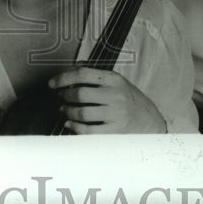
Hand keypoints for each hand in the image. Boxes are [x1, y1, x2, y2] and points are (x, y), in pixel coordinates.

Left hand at [48, 66, 167, 133]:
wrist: (150, 120)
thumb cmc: (129, 99)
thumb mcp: (117, 82)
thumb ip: (96, 77)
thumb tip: (69, 72)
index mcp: (114, 79)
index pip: (82, 74)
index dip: (63, 78)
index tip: (52, 83)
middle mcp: (115, 95)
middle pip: (80, 94)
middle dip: (64, 96)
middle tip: (60, 98)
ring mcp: (116, 114)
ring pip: (82, 113)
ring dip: (67, 112)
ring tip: (63, 110)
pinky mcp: (115, 131)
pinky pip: (88, 131)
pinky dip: (75, 127)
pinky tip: (70, 124)